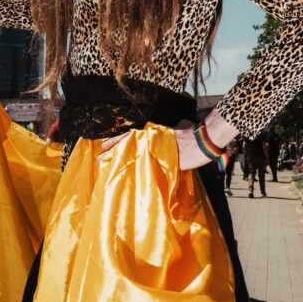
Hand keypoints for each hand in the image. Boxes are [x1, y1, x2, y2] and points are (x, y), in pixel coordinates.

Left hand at [98, 110, 238, 170]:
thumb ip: (174, 127)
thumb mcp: (181, 125)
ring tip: (104, 164)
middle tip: (98, 157)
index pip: (130, 136)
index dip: (116, 140)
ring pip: (132, 155)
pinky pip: (145, 168)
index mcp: (154, 132)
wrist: (204, 141)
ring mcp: (155, 152)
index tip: (103, 145)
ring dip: (117, 159)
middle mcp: (151, 140)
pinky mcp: (161, 162)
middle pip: (127, 145)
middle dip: (111, 150)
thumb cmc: (194, 131)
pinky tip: (125, 175)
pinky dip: (134, 171)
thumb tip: (179, 125)